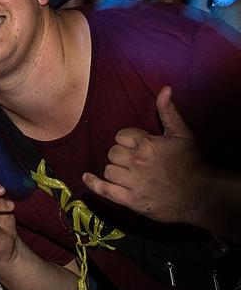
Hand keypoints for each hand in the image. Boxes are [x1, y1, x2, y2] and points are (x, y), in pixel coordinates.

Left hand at [82, 87, 208, 225]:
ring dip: (115, 170)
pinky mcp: (132, 200)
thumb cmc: (191, 163)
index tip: (138, 146)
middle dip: (121, 155)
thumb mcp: (182, 135)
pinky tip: (87, 177)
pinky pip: (105, 190)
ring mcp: (134, 182)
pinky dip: (94, 184)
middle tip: (134, 161)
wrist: (202, 196)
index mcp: (147, 144)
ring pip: (108, 169)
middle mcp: (138, 162)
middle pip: (113, 152)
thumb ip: (168, 112)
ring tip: (127, 173)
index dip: (128, 140)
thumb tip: (165, 89)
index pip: (120, 136)